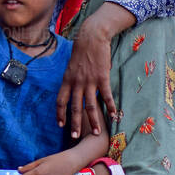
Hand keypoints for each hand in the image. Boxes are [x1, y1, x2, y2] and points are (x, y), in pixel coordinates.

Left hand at [56, 3, 133, 138]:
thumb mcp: (71, 66)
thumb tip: (73, 91)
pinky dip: (110, 107)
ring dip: (93, 121)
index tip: (60, 125)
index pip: (60, 101)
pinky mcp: (102, 78)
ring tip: (96, 133)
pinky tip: (114, 116)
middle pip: (74, 107)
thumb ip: (72, 80)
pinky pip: (106, 96)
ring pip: (90, 106)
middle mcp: (76, 83)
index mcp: (67, 80)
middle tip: (75, 137)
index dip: (60, 114)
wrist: (91, 37)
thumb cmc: (81, 51)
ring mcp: (89, 81)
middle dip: (74, 124)